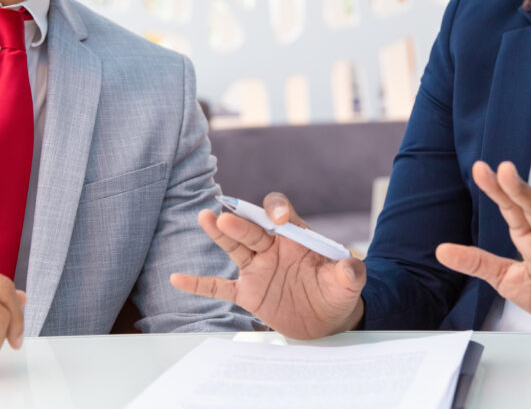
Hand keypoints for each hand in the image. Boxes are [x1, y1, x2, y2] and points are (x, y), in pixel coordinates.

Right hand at [170, 193, 365, 338]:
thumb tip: (352, 266)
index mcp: (296, 236)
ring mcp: (257, 268)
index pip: (281, 211)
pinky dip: (199, 284)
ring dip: (219, 234)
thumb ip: (350, 272)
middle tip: (225, 218)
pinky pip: (220, 287)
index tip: (279, 219)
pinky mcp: (248, 292)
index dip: (277, 210)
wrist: (328, 320)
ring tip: (204, 217)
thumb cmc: (337, 292)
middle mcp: (272, 247)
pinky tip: (178, 279)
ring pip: (234, 247)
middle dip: (240, 224)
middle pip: (252, 228)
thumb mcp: (348, 282)